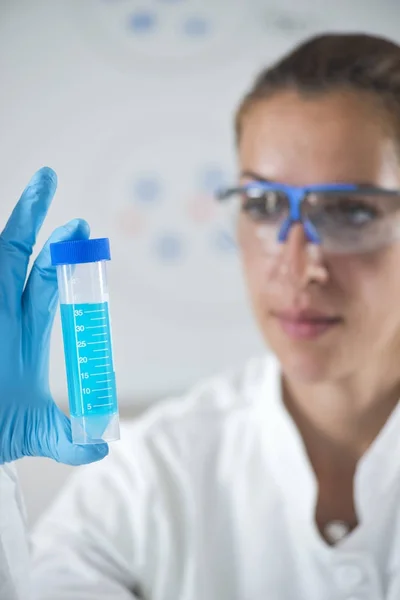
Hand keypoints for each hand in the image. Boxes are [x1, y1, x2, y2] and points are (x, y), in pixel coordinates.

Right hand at [0, 167, 108, 464]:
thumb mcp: (36, 434)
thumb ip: (69, 439)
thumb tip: (105, 445)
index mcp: (26, 329)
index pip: (49, 280)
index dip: (65, 254)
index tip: (81, 227)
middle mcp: (0, 312)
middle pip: (16, 254)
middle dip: (31, 217)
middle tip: (49, 176)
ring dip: (7, 230)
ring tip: (31, 187)